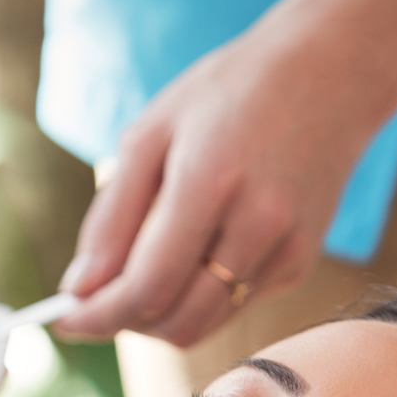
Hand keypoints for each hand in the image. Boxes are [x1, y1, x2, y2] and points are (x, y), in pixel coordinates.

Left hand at [54, 6, 374, 347]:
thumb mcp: (152, 135)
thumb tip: (80, 288)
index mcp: (210, 181)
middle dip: (126, 322)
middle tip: (99, 300)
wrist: (330, 73)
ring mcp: (285, 248)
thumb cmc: (228, 95)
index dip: (99, 316)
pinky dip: (199, 294)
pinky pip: (232, 304)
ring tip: (140, 274)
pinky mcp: (299, 262)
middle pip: (176, 321)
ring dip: (159, 316)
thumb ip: (112, 216)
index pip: (147, 287)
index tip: (66, 320)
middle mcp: (256, 222)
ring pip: (204, 323)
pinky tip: (198, 249)